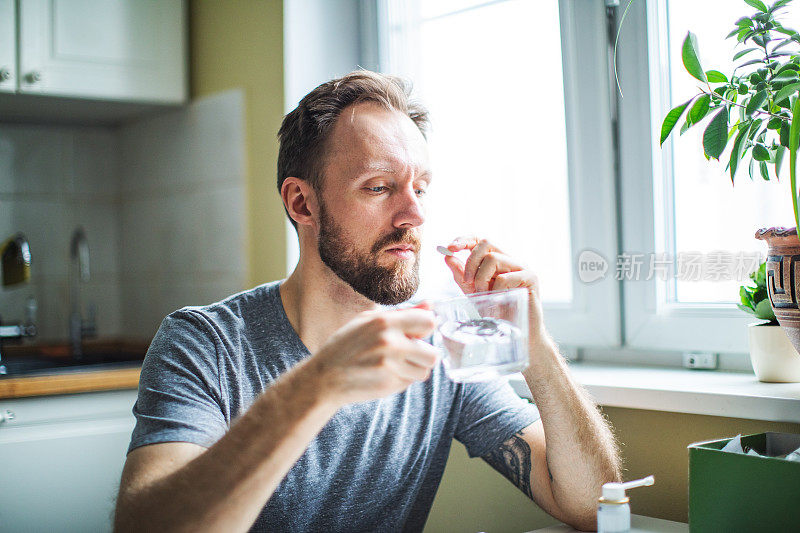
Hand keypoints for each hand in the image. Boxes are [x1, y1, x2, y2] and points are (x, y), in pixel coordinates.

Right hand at [308, 304, 438, 406]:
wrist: (324, 376)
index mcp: (385, 322)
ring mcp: (389, 366)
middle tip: (407, 354)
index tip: (415, 333)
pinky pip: (409, 383)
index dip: (424, 329)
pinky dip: (401, 380)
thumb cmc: (346, 345)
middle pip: (432, 354)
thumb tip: (431, 305)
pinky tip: (384, 374)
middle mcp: (390, 343)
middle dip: (423, 355)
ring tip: (393, 365)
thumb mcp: (368, 321)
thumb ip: (402, 314)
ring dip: (413, 369)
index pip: (429, 323)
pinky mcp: (387, 385)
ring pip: (424, 371)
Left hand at [443, 236, 546, 344]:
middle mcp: (511, 260)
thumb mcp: (474, 292)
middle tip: (467, 281)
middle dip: (470, 261)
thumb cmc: (499, 312)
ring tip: (483, 295)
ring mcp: (522, 267)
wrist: (520, 333)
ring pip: (493, 258)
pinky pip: (505, 277)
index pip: (481, 240)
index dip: (465, 240)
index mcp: (498, 260)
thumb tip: (448, 257)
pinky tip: (497, 301)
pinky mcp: (531, 278)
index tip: (449, 248)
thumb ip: (462, 275)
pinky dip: (495, 290)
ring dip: (481, 278)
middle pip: (486, 243)